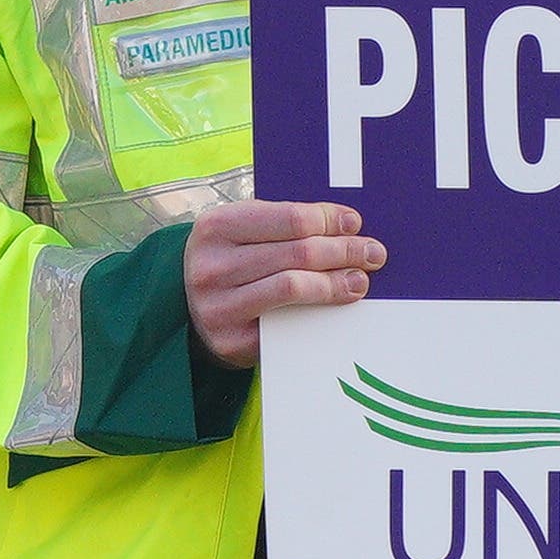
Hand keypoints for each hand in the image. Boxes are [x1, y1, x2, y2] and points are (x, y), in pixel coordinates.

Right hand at [182, 194, 384, 364]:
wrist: (187, 309)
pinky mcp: (232, 340)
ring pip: (294, 286)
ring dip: (337, 282)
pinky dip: (318, 312)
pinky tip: (335, 304)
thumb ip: (282, 224)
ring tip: (359, 280)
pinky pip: (287, 323)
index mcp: (216, 227)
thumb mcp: (241, 233)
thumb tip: (345, 225)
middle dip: (344, 251)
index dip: (330, 220)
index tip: (354, 223)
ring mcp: (219, 306)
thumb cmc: (229, 262)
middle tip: (372, 253)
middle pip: (299, 253)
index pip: (291, 218)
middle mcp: (212, 266)